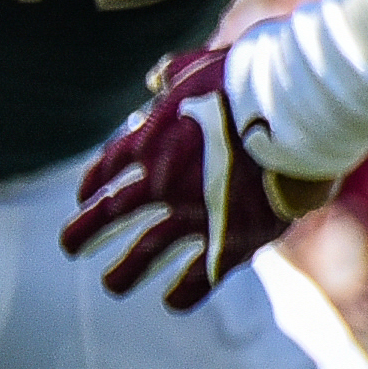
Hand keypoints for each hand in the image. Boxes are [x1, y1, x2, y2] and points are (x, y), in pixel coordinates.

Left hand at [61, 45, 332, 310]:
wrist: (299, 108)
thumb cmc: (253, 79)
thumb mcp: (201, 66)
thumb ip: (174, 75)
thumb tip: (155, 78)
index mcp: (147, 141)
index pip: (106, 169)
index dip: (92, 185)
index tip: (84, 198)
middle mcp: (161, 181)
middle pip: (109, 214)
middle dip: (84, 232)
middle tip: (68, 248)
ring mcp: (194, 213)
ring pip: (146, 251)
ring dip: (125, 271)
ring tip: (112, 285)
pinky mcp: (233, 238)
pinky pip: (200, 275)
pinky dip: (183, 291)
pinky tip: (171, 302)